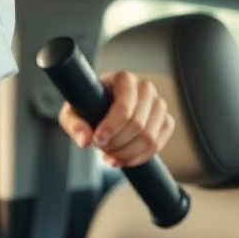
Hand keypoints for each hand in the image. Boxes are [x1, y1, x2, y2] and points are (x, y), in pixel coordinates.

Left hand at [58, 70, 174, 168]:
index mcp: (124, 79)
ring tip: (109, 154)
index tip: (97, 140)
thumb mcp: (73, 112)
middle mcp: (145, 88)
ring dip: (127, 153)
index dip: (111, 128)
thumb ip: (75, 125)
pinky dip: (139, 158)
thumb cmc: (87, 104)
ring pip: (150, 138)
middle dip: (117, 143)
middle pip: (138, 125)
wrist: (101, 107)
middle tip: (101, 148)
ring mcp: (158, 104)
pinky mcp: (165, 121)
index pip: (124, 108)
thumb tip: (85, 141)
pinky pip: (158, 145)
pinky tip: (123, 158)